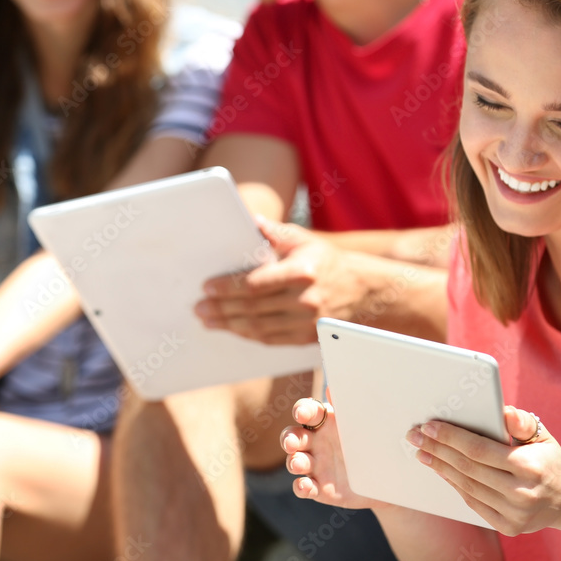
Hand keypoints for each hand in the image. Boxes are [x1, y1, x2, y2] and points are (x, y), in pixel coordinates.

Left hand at [195, 217, 370, 344]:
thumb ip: (276, 233)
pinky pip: (270, 339)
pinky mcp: (306, 338)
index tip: (207, 287)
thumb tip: (250, 220)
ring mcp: (306, 322)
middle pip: (253, 307)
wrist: (361, 291)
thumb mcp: (304, 240)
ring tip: (208, 320)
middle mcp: (305, 300)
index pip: (256, 283)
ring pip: (259, 327)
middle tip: (199, 308)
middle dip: (221, 308)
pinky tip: (232, 328)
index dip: (229, 287)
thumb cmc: (326, 261)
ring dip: (229, 325)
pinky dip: (248, 335)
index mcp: (302, 272)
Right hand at [281, 395, 388, 510]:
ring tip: (298, 464)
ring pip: (295, 461)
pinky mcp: (318, 488)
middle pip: (293, 436)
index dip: (302, 410)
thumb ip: (348, 408)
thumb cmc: (372, 445)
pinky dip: (300, 487)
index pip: (308, 411)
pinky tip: (304, 486)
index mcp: (326, 422)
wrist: (387, 480)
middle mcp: (316, 442)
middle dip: (288, 438)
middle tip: (291, 443)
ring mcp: (315, 465)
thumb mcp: (363, 426)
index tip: (301, 413)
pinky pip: (303, 487)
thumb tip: (332, 388)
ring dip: (293, 462)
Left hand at [406, 406, 560, 535]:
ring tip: (423, 452)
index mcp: (530, 467)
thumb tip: (503, 411)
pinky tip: (441, 470)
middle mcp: (522, 493)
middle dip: (436, 450)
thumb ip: (521, 423)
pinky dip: (454, 485)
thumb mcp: (542, 436)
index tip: (428, 426)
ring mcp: (516, 514)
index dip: (450, 437)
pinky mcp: (509, 527)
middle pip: (467, 468)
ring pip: (466, 486)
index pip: (479, 449)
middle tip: (414, 436)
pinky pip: (473, 502)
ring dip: (440, 467)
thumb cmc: (549, 460)